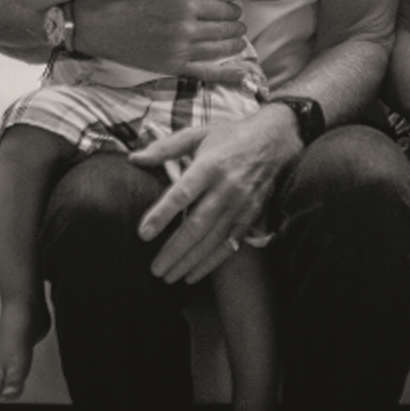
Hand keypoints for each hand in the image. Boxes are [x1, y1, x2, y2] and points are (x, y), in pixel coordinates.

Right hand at [73, 0, 248, 81]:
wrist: (91, 20)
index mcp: (185, 1)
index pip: (224, 6)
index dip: (232, 7)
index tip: (234, 7)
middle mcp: (186, 27)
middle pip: (226, 28)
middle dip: (236, 26)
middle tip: (240, 24)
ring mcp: (178, 49)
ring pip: (219, 49)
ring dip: (234, 44)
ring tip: (239, 40)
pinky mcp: (169, 66)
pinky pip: (204, 72)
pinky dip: (226, 74)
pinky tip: (242, 74)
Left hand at [131, 109, 301, 284]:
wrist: (275, 141)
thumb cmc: (230, 136)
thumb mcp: (198, 134)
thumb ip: (165, 148)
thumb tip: (134, 159)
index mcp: (209, 165)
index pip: (182, 194)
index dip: (162, 215)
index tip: (143, 233)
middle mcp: (226, 188)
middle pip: (197, 224)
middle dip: (174, 249)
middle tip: (154, 268)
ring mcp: (240, 205)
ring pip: (212, 239)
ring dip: (189, 261)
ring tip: (168, 277)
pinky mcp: (250, 217)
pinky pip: (229, 245)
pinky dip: (211, 263)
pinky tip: (192, 275)